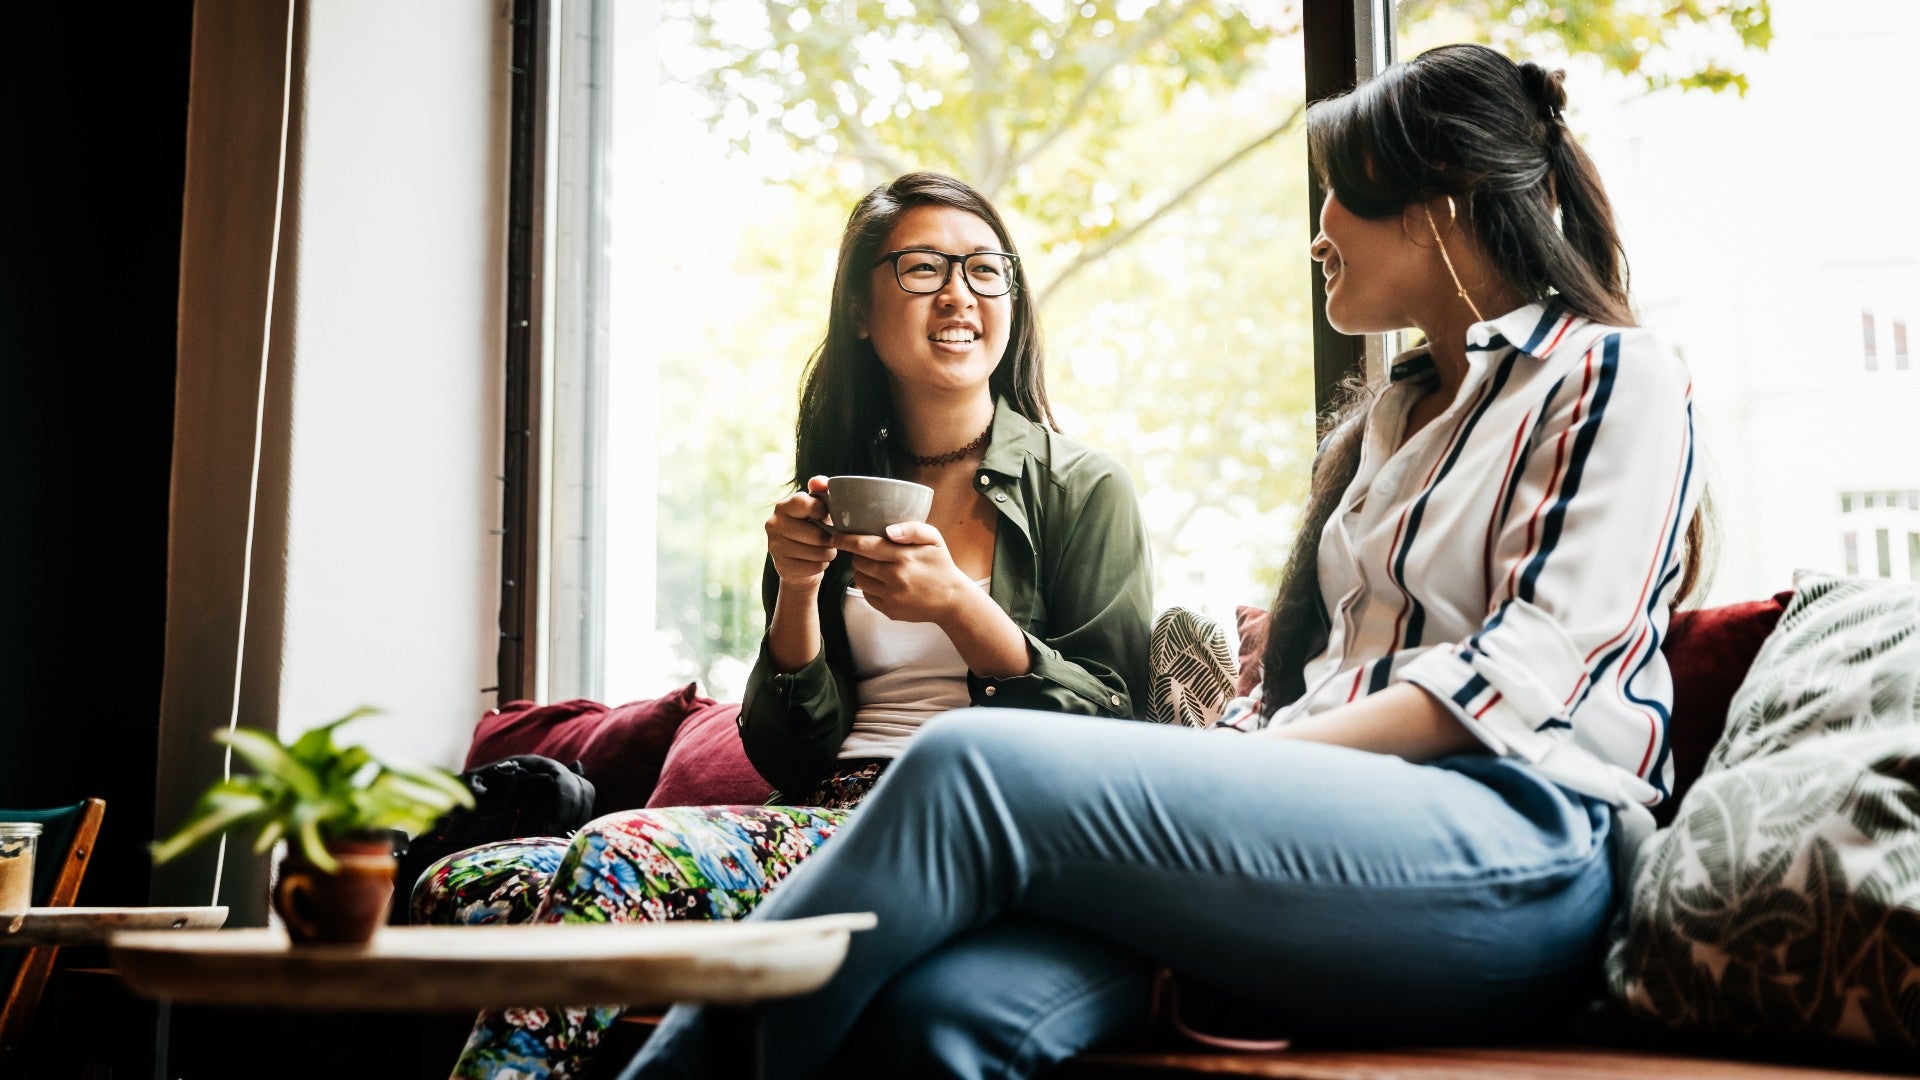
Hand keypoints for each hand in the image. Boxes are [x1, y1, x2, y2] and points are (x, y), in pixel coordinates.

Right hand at [765, 476, 835, 588]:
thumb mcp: (818, 509)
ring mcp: (774, 546)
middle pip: (815, 534)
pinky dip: (821, 566)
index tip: (827, 517)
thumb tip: (818, 482)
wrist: (801, 560)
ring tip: (826, 550)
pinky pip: (812, 567)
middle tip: (831, 539)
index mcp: (783, 506)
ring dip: (828, 553)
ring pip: (816, 552)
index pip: (804, 503)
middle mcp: (774, 524)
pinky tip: (817, 562)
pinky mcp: (780, 566)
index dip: (822, 511)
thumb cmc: (814, 528)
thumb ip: (820, 491)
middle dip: (830, 539)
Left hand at [835, 522, 974, 624]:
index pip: (864, 546)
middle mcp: (895, 578)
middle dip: (857, 554)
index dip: (846, 540)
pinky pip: (867, 595)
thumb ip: (913, 529)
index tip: (836, 537)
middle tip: (866, 551)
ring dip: (862, 571)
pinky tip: (883, 582)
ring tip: (876, 566)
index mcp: (904, 557)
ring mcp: (891, 597)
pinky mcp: (889, 611)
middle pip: (858, 562)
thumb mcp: (934, 539)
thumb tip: (888, 531)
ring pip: (859, 579)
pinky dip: (869, 587)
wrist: (952, 600)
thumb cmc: (941, 565)